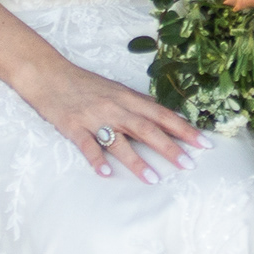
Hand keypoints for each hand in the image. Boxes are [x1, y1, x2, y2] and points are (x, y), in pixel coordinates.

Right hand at [17, 58, 205, 182]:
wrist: (48, 74)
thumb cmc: (83, 84)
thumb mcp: (115, 89)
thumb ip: (137, 104)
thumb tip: (162, 114)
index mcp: (128, 98)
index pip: (162, 115)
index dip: (184, 129)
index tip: (204, 143)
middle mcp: (115, 107)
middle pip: (147, 129)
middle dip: (170, 147)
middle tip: (189, 165)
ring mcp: (94, 118)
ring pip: (119, 140)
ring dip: (137, 161)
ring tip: (153, 179)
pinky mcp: (73, 126)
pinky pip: (87, 146)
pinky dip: (97, 160)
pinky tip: (106, 174)